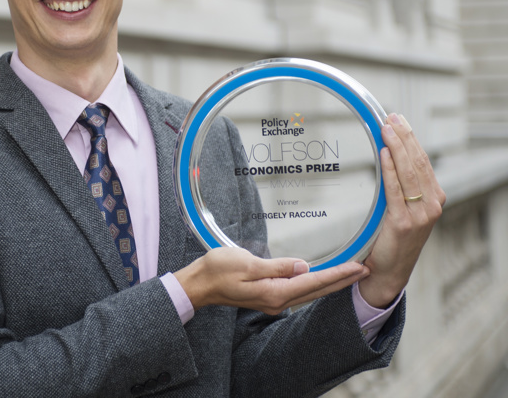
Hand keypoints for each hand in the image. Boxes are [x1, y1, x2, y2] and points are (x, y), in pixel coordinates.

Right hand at [174, 246, 369, 314]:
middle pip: (317, 290)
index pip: (314, 282)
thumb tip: (303, 266)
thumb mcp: (247, 263)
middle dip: (342, 280)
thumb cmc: (218, 270)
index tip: (358, 267)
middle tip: (365, 269)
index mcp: (275, 292)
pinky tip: (320, 277)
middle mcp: (278, 300)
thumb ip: (277, 266)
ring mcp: (273, 299)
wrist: (199, 284)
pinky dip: (316, 282)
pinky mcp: (268, 295)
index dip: (338, 274)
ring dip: (331, 282)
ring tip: (350, 272)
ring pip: (310, 291)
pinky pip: (299, 290)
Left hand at [358, 113, 445, 307]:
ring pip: (409, 173)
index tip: (398, 119)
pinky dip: (390, 170)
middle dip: (404, 137)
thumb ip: (402, 186)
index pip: (423, 161)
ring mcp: (420, 215)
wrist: (389, 271)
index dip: (411, 138)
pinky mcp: (402, 224)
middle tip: (391, 117)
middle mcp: (432, 205)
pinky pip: (395, 191)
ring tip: (387, 128)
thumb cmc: (392, 238)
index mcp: (435, 199)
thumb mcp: (403, 208)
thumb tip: (388, 154)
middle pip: (418, 163)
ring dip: (397, 147)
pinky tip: (383, 154)